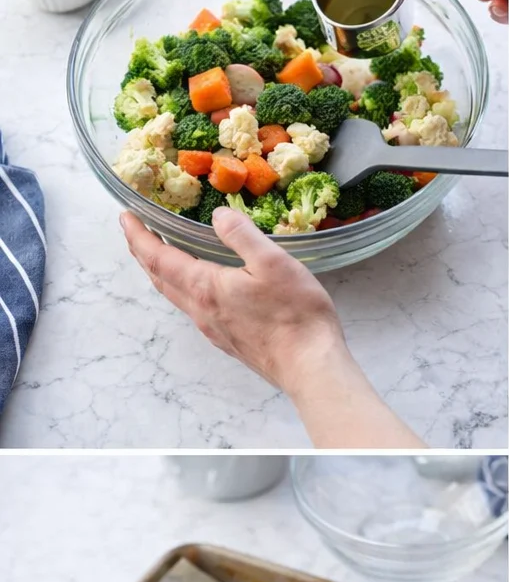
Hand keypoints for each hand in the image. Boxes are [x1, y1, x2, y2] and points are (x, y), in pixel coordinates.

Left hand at [121, 208, 420, 446]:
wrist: (310, 367)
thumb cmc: (295, 315)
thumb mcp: (273, 262)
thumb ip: (241, 235)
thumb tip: (218, 215)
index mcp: (206, 287)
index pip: (159, 258)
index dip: (138, 237)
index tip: (125, 218)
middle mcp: (201, 310)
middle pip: (160, 279)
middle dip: (144, 254)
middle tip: (136, 233)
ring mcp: (214, 329)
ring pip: (176, 296)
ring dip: (162, 273)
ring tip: (162, 255)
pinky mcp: (229, 341)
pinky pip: (194, 309)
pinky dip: (183, 289)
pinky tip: (199, 286)